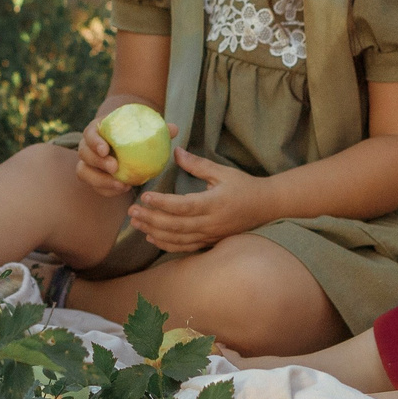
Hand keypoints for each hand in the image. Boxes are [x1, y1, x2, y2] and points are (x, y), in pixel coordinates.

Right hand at [74, 118, 171, 198]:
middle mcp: (88, 146)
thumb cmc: (134, 133)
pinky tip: (123, 189)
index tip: (106, 149)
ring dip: (101, 180)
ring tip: (121, 185)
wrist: (126, 145)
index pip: (90, 134)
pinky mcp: (93, 178)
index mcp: (97, 130)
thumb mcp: (144, 128)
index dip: (95, 142)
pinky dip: (108, 190)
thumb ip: (158, 128)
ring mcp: (88, 163)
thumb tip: (174, 129)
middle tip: (115, 167)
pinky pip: (96, 186)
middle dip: (98, 162)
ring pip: (84, 173)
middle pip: (84, 154)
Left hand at [123, 152, 270, 252]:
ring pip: (177, 239)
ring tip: (135, 223)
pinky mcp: (210, 242)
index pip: (183, 206)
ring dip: (154, 232)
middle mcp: (211, 223)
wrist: (266, 208)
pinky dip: (166, 244)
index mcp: (214, 203)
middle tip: (131, 211)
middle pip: (175, 225)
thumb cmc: (244, 186)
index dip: (162, 203)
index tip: (145, 197)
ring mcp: (210, 235)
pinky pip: (185, 247)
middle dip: (150, 219)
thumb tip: (176, 152)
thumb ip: (198, 164)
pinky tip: (151, 237)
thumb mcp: (223, 171)